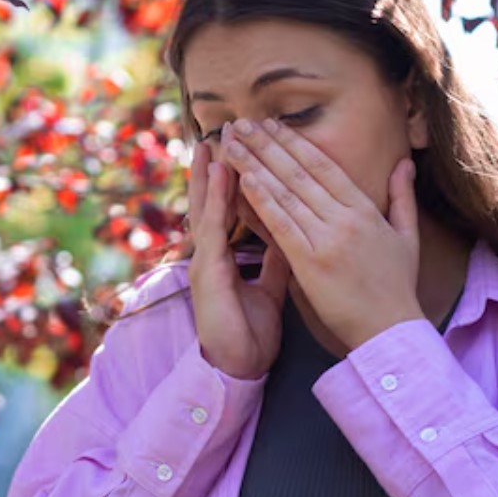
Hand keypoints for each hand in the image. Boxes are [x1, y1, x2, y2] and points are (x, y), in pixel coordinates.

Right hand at [186, 138, 291, 379]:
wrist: (238, 367)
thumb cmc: (249, 332)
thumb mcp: (269, 287)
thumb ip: (276, 259)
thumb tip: (292, 234)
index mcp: (226, 255)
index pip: (231, 207)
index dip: (237, 176)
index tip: (248, 146)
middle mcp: (212, 252)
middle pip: (214, 200)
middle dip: (219, 164)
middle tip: (227, 129)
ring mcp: (205, 259)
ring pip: (207, 205)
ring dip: (211, 171)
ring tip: (218, 138)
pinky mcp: (206, 271)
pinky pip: (212, 227)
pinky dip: (215, 198)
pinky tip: (219, 174)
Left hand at [223, 117, 424, 350]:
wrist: (391, 330)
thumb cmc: (396, 286)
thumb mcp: (406, 237)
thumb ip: (402, 197)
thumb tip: (404, 164)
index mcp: (365, 210)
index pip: (323, 166)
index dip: (294, 143)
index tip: (271, 124)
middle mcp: (345, 218)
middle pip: (299, 173)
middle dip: (266, 145)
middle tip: (240, 123)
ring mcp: (328, 239)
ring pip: (285, 193)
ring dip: (255, 165)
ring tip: (232, 144)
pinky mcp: (311, 262)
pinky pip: (282, 225)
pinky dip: (262, 201)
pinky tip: (244, 180)